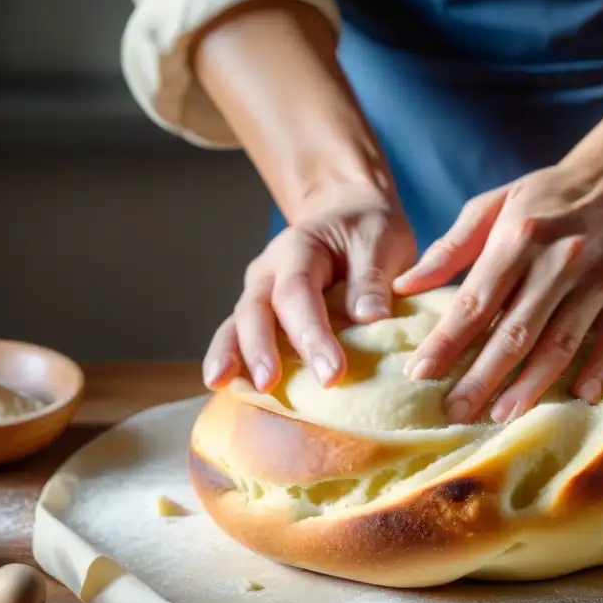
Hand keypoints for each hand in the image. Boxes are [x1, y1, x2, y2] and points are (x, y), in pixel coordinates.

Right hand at [204, 207, 416, 392]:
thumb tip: (370, 318)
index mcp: (300, 247)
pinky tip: (223, 386)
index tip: (333, 373)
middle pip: (257, 308)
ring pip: (235, 321)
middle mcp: (270, 270)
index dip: (312, 334)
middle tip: (270, 384)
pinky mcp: (260, 313)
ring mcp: (260, 292)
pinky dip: (230, 358)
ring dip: (230, 353)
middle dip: (261, 348)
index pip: (298, 292)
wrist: (348, 216)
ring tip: (221, 383)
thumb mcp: (381, 242)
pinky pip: (236, 334)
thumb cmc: (368, 232)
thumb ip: (373, 278)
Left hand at [393, 159, 602, 423]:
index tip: (418, 375)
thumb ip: (450, 248)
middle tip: (455, 413)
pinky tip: (576, 397)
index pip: (474, 301)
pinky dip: (596, 371)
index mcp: (519, 236)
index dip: (445, 342)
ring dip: (530, 384)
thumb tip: (403, 287)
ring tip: (501, 414)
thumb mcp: (494, 206)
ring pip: (561, 343)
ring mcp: (601, 279)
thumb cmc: (548, 198)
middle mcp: (561, 259)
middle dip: (481, 377)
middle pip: (515, 331)